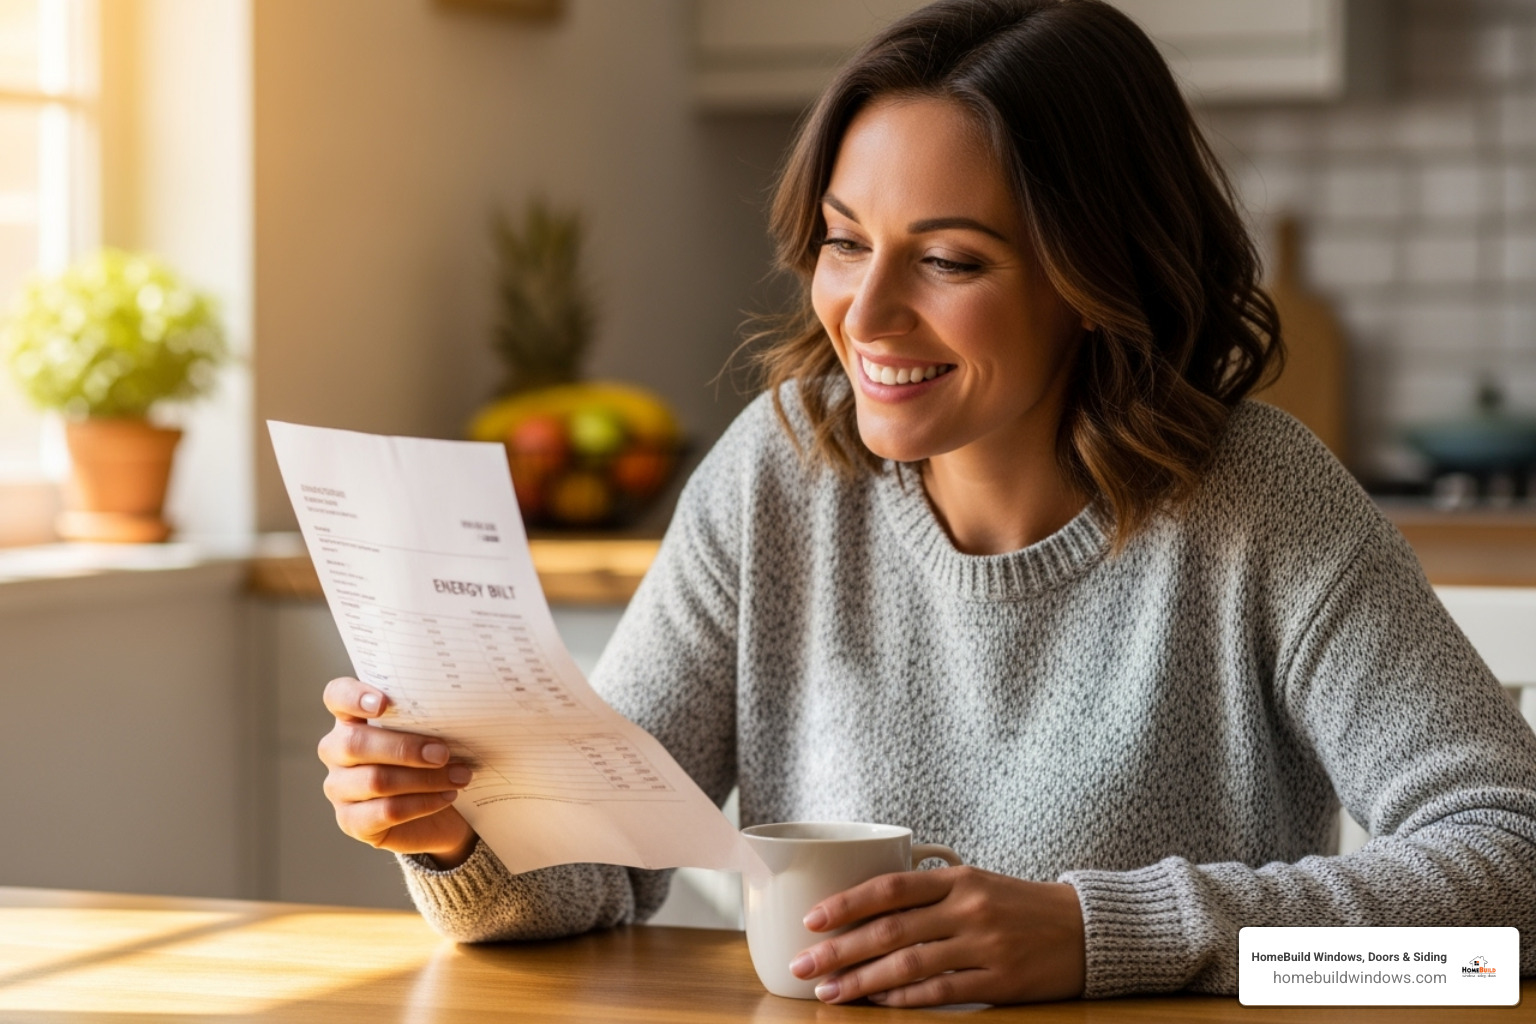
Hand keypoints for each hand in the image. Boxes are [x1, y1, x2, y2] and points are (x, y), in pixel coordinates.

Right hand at [318, 677, 478, 867]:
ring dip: (424, 779)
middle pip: (355, 744)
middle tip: (443, 752)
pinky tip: (446, 796)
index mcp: (352, 717)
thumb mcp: (432, 732)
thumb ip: (429, 718)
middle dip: (405, 748)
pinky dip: (422, 804)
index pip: (337, 696)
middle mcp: (337, 750)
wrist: (442, 811)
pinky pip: (386, 811)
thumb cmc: (433, 758)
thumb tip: (456, 710)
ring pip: (375, 780)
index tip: (383, 703)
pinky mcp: (351, 821)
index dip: (353, 697)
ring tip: (459, 776)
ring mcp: (339, 787)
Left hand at [789, 867, 1084, 1006]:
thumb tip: (866, 911)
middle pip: (890, 929)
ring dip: (863, 981)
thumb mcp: (977, 883)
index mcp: (958, 878)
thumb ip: (929, 893)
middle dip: (840, 949)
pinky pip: (941, 993)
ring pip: (909, 964)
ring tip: (830, 992)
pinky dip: (904, 1000)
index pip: (890, 886)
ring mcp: (984, 945)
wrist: (1086, 929)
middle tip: (804, 964)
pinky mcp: (999, 982)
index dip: (847, 903)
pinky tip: (878, 1004)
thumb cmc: (1021, 905)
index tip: (811, 919)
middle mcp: (968, 908)